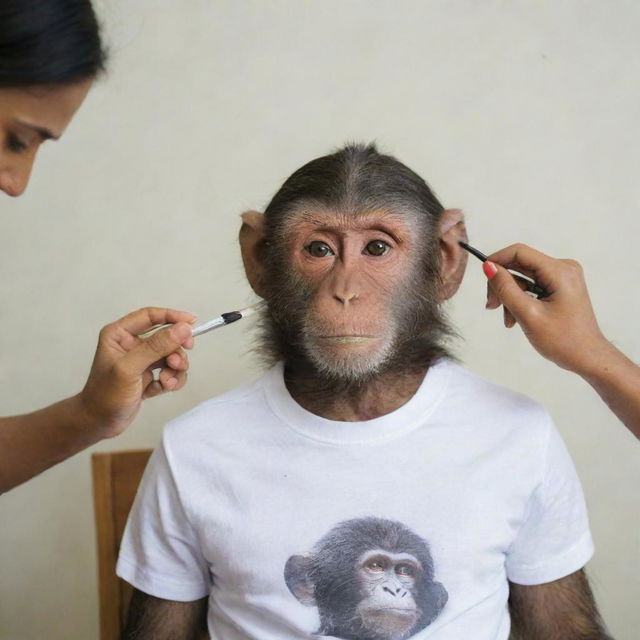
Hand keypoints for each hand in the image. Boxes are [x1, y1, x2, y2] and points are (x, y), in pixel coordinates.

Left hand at [79, 307, 195, 437]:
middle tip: (178, 363)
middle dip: (175, 351)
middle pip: (166, 337)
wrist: (98, 424)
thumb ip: (156, 347)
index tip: (191, 322)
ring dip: (175, 369)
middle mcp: (131, 344)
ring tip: (168, 381)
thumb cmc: (105, 396)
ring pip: (171, 356)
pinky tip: (164, 387)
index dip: (172, 316)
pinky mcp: (148, 376)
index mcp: (119, 334)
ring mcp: (141, 361)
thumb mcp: (129, 368)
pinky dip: (171, 379)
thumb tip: (182, 329)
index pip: (150, 316)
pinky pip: (169, 371)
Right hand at [483, 244, 611, 373]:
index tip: (482, 277)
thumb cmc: (563, 340)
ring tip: (508, 320)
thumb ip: (506, 288)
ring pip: (523, 277)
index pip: (519, 252)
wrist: (587, 358)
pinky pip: (532, 286)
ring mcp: (563, 277)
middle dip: (503, 285)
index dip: (497, 260)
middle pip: (520, 265)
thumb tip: (488, 266)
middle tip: (491, 306)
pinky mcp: (560, 287)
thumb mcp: (528, 314)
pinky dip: (521, 300)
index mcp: (560, 272)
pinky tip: (517, 318)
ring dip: (510, 296)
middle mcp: (563, 269)